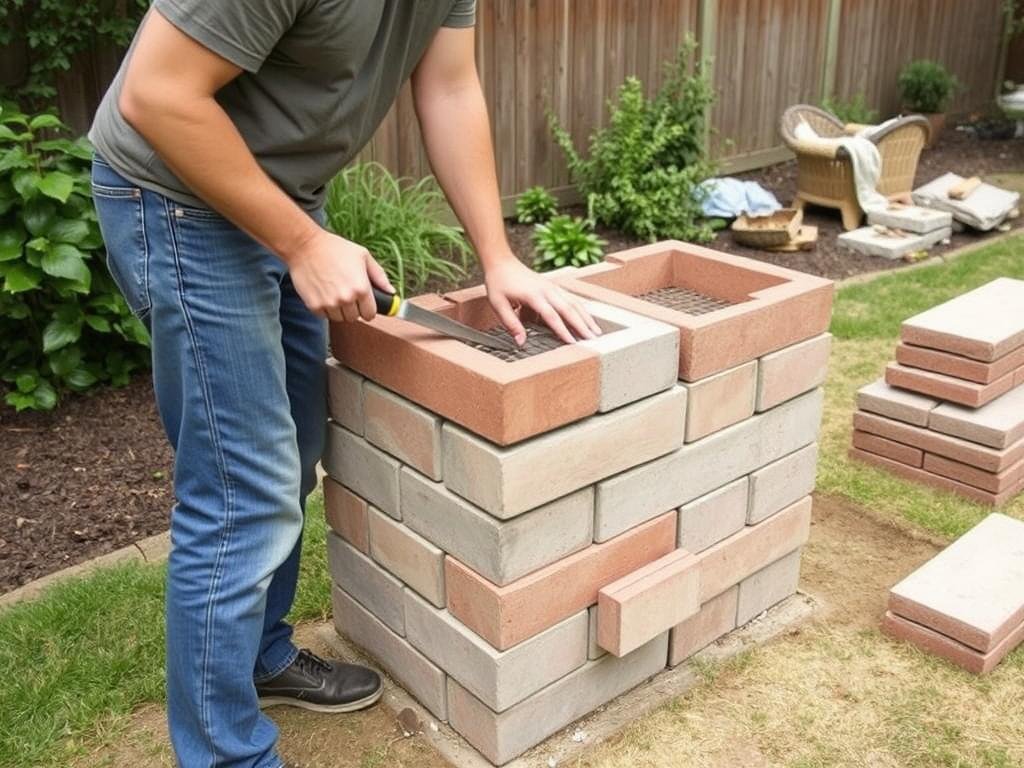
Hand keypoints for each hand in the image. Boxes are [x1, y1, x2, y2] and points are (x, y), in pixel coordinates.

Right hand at [287, 229, 393, 321]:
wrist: (305, 246)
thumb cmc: (335, 248)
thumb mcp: (363, 256)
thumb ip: (379, 276)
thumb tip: (391, 291)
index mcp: (361, 288)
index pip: (370, 314)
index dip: (368, 309)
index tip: (364, 305)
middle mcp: (346, 298)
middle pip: (355, 318)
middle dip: (354, 309)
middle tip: (348, 295)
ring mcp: (329, 303)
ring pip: (340, 319)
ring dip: (340, 310)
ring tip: (335, 293)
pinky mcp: (314, 305)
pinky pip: (324, 315)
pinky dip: (325, 308)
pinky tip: (324, 293)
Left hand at [484, 257, 601, 345]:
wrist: (502, 261)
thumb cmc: (499, 282)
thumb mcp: (498, 304)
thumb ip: (511, 324)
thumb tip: (521, 342)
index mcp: (534, 295)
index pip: (552, 315)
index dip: (562, 330)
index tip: (572, 342)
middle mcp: (547, 290)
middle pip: (569, 308)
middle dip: (582, 325)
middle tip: (592, 339)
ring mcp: (552, 287)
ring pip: (574, 302)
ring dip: (586, 317)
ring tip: (596, 331)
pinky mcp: (553, 286)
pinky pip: (571, 298)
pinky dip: (581, 309)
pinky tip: (587, 318)